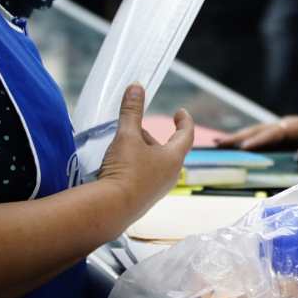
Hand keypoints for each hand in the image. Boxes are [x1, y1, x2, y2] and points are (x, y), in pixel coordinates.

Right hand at [98, 85, 193, 220]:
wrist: (111, 210)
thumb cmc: (125, 171)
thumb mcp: (127, 136)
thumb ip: (132, 111)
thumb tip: (136, 87)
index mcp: (174, 158)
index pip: (186, 135)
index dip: (184, 121)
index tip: (180, 112)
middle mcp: (170, 175)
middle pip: (168, 149)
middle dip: (152, 136)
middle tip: (136, 127)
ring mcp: (158, 190)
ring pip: (155, 164)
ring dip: (143, 151)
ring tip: (124, 144)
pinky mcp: (143, 200)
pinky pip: (145, 177)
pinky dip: (137, 166)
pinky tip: (119, 165)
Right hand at [216, 115, 297, 158]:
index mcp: (294, 125)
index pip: (273, 133)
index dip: (258, 141)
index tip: (243, 148)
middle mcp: (283, 125)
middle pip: (257, 130)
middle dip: (237, 137)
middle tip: (217, 144)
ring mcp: (280, 130)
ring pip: (255, 133)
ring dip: (237, 139)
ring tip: (217, 144)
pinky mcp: (279, 137)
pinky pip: (259, 139)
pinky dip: (245, 142)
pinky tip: (233, 148)